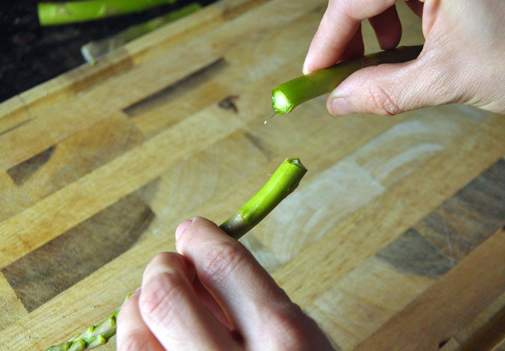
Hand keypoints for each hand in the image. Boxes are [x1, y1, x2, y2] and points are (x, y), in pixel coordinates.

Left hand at [117, 217, 332, 350]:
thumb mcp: (304, 344)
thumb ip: (257, 306)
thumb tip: (198, 263)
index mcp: (283, 340)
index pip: (224, 263)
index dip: (201, 239)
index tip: (193, 233)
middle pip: (166, 293)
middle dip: (165, 269)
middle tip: (173, 269)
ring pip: (133, 331)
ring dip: (140, 307)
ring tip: (158, 309)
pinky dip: (135, 343)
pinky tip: (154, 342)